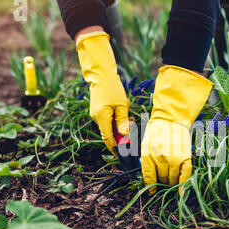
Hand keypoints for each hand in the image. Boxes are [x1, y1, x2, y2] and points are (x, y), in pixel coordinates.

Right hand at [76, 31, 128, 154]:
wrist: (101, 74)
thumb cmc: (112, 88)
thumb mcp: (121, 105)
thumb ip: (123, 121)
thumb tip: (125, 135)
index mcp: (101, 118)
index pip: (108, 139)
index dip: (116, 148)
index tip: (123, 155)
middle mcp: (96, 118)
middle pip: (110, 132)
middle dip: (122, 131)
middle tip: (132, 123)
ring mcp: (97, 114)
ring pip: (111, 124)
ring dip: (122, 121)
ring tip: (128, 111)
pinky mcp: (99, 110)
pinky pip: (110, 117)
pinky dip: (118, 115)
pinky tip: (123, 105)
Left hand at [141, 66, 212, 191]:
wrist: (171, 119)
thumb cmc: (156, 132)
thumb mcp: (145, 146)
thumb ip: (146, 162)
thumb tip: (149, 180)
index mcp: (148, 155)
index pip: (149, 178)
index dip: (151, 187)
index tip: (153, 191)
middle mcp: (160, 159)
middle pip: (161, 180)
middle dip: (162, 183)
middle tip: (163, 182)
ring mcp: (174, 159)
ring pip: (172, 180)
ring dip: (171, 183)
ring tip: (171, 181)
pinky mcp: (185, 158)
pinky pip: (184, 176)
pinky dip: (183, 186)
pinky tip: (181, 192)